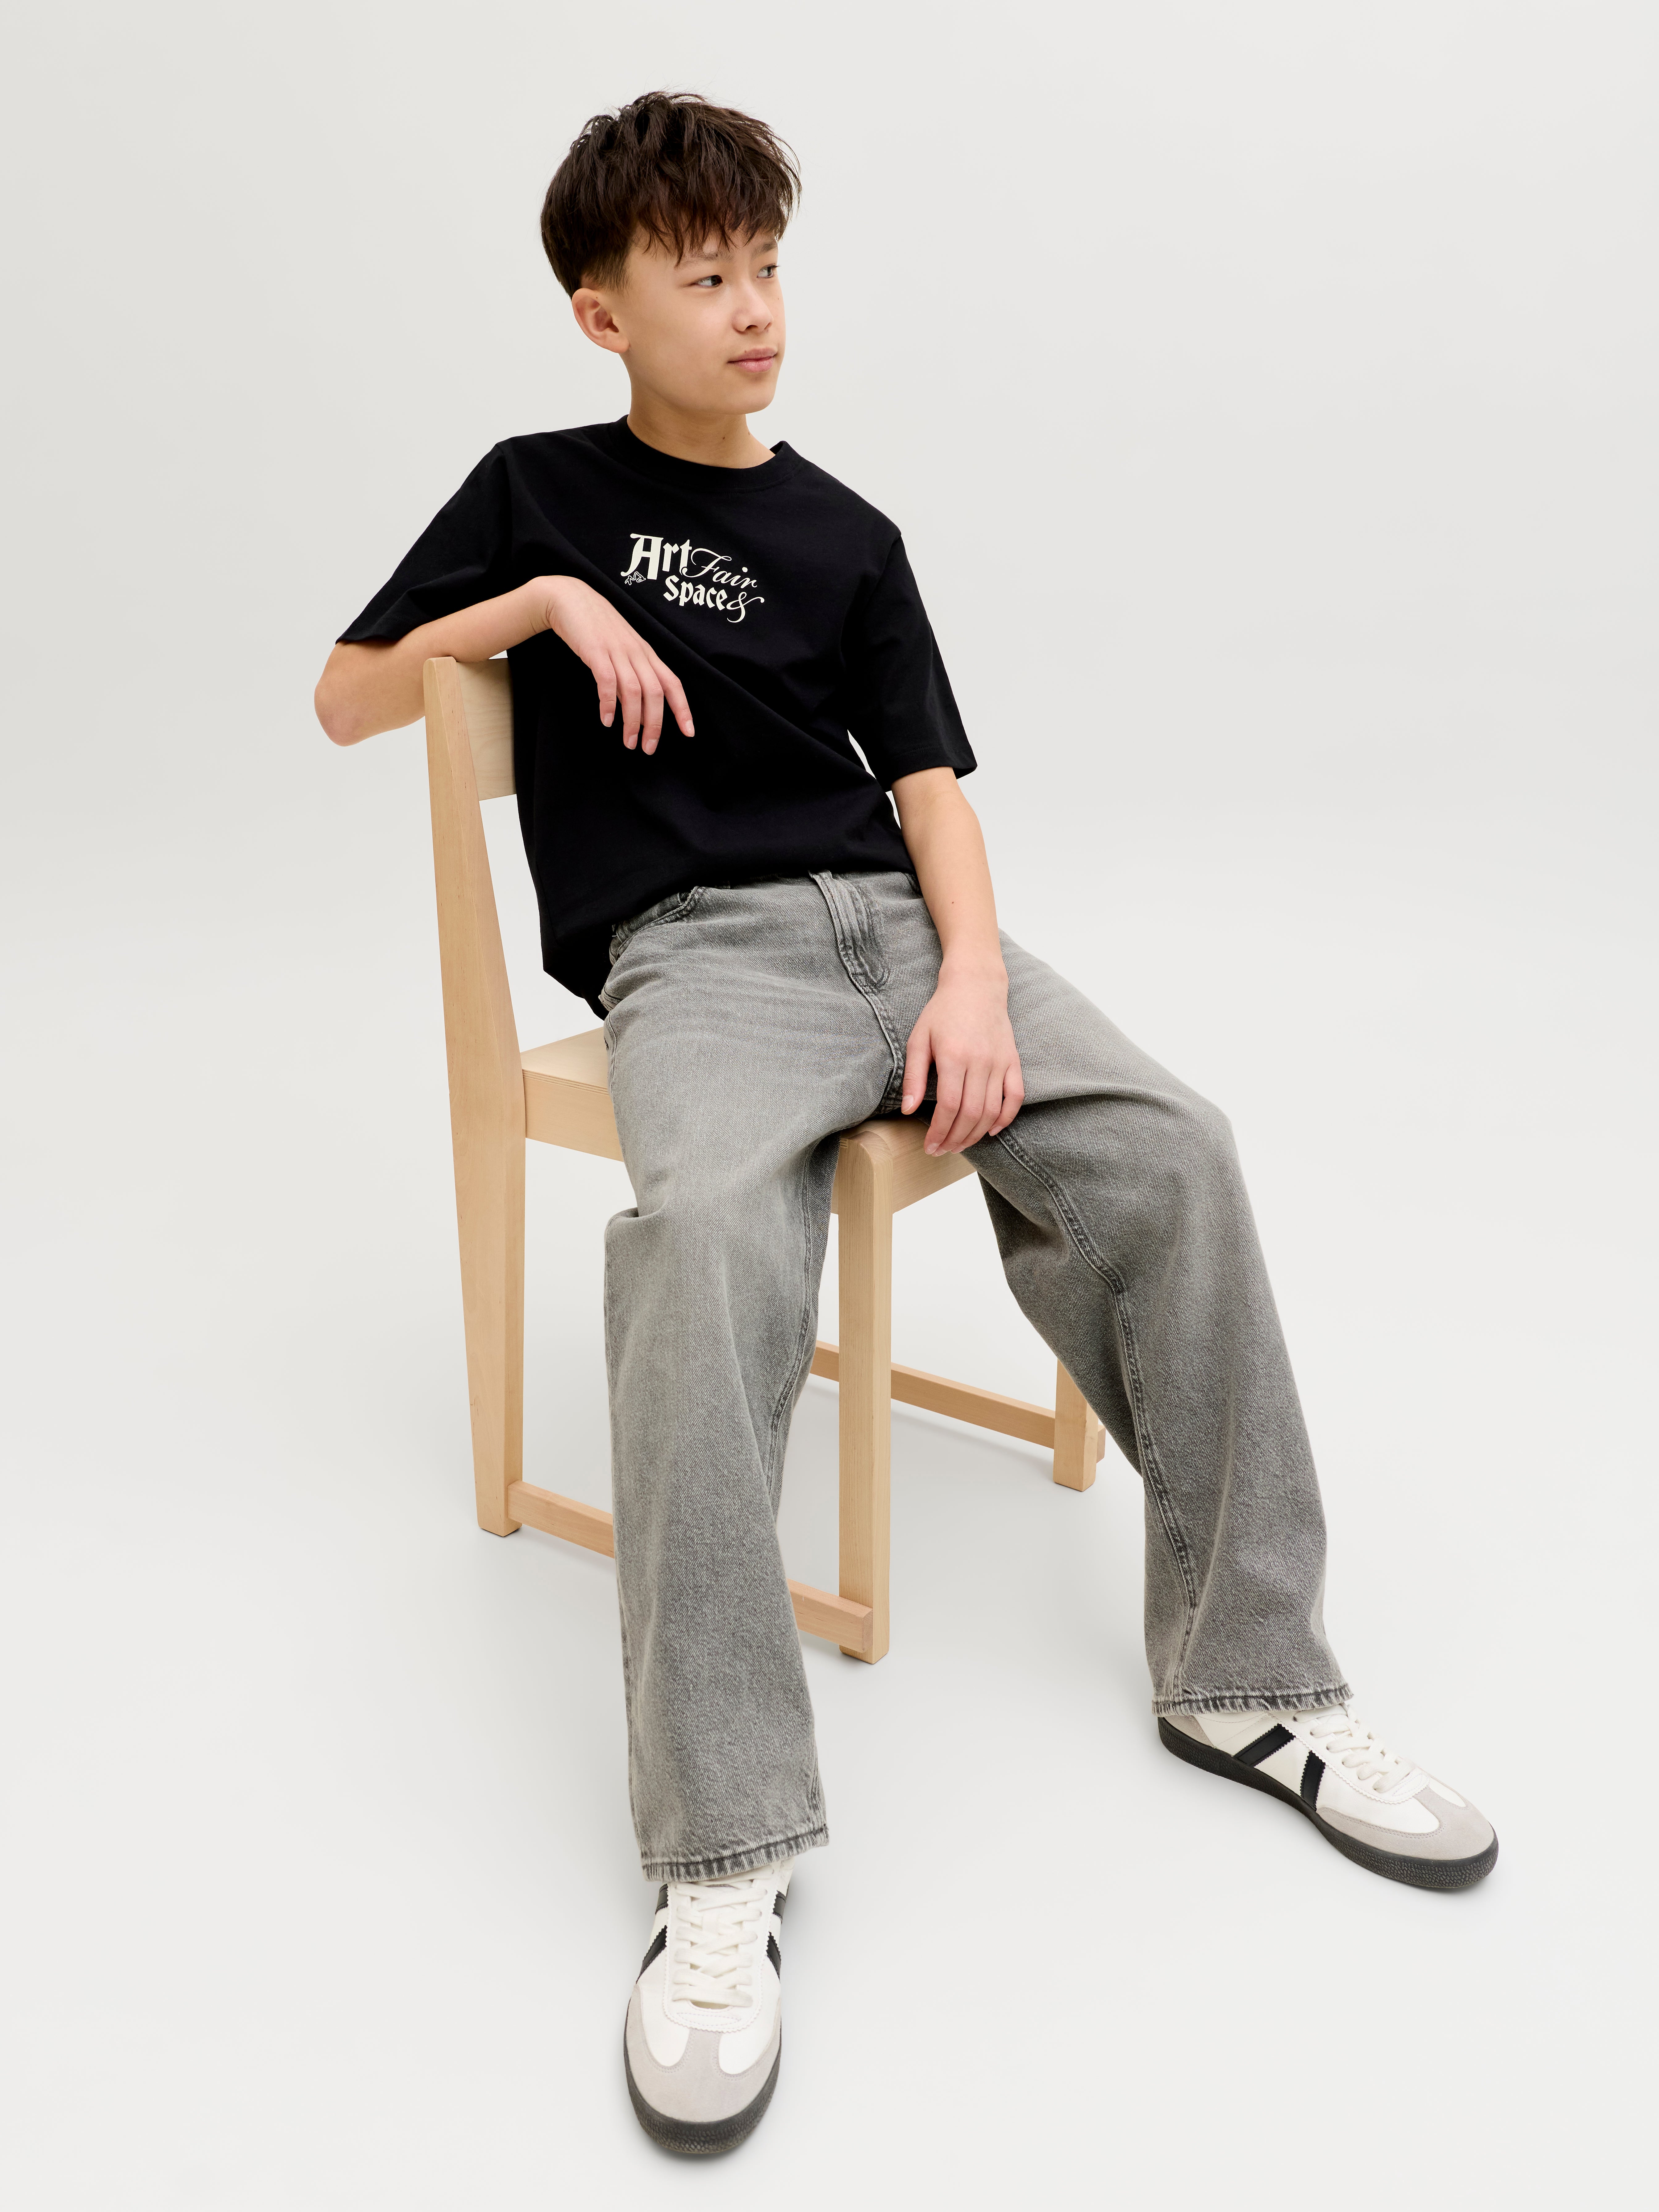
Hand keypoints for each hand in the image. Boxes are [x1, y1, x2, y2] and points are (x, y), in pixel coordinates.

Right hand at [532, 576, 693, 752]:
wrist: (571, 598)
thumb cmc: (597, 628)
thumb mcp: (622, 651)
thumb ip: (631, 676)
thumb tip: (638, 710)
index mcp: (646, 654)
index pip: (672, 683)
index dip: (683, 709)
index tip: (689, 733)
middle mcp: (637, 652)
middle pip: (655, 692)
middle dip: (654, 724)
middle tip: (647, 749)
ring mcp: (617, 651)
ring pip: (634, 690)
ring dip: (632, 721)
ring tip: (628, 743)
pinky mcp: (595, 651)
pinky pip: (607, 681)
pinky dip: (609, 703)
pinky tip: (606, 721)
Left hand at [900, 968, 1024, 1153]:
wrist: (976, 986)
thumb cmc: (942, 1012)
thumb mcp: (919, 1039)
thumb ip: (914, 1076)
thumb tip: (907, 1109)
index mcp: (953, 1056)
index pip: (949, 1107)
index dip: (939, 1131)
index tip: (929, 1146)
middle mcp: (980, 1061)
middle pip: (971, 1114)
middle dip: (955, 1138)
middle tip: (942, 1150)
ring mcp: (1000, 1062)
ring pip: (992, 1111)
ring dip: (976, 1134)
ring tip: (960, 1144)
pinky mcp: (1013, 1061)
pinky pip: (1015, 1097)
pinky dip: (1005, 1118)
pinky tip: (991, 1130)